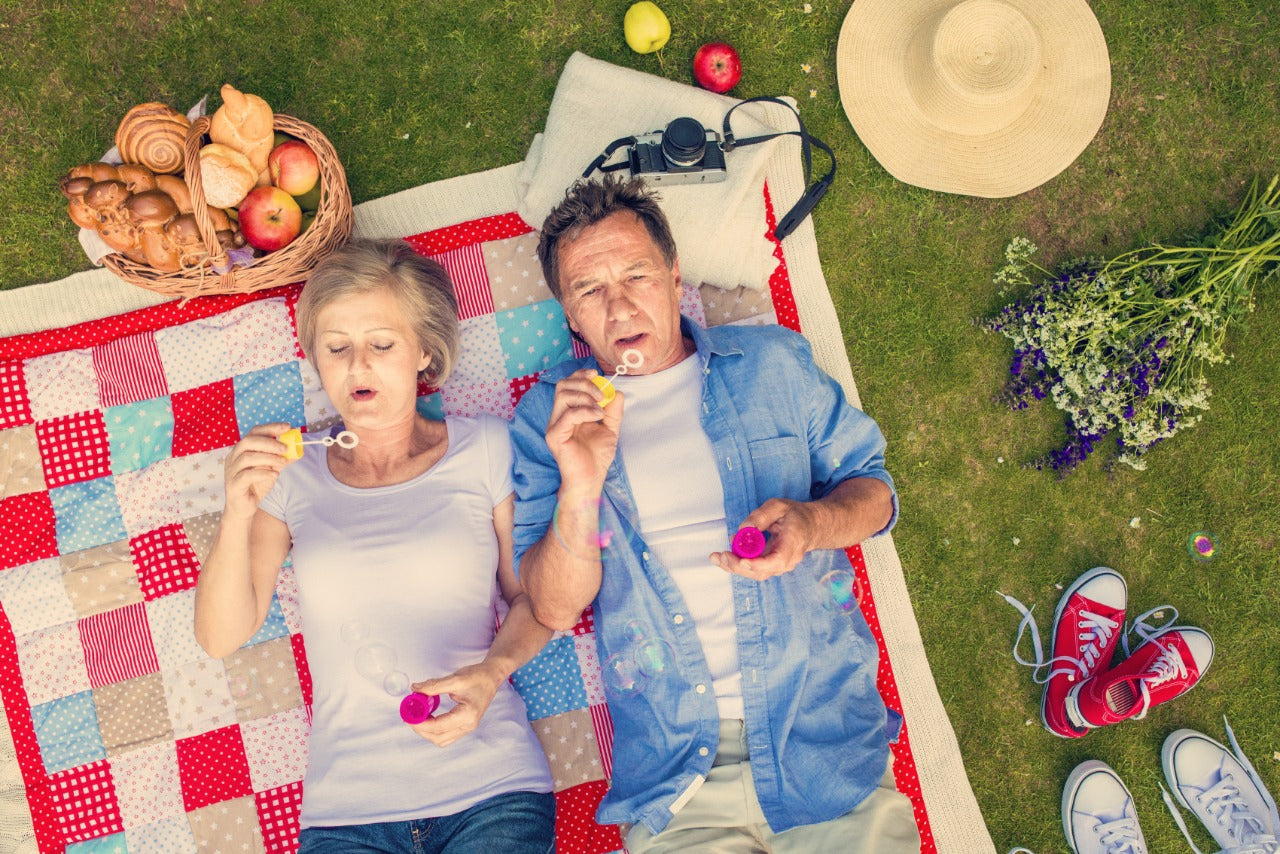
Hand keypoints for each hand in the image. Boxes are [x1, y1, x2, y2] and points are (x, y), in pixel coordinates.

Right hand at [222, 423, 292, 521]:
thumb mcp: (272, 470)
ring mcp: (231, 471)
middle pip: (248, 442)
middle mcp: (233, 458)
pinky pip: (246, 475)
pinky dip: (263, 473)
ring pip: (247, 458)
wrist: (244, 509)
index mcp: (242, 450)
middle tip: (285, 448)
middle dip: (269, 442)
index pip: (254, 432)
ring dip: (268, 458)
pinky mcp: (233, 485)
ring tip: (283, 463)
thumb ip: (281, 459)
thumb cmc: (256, 486)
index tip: (287, 427)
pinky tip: (275, 475)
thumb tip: (297, 450)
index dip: (270, 428)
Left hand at [406, 662, 503, 746]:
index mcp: (467, 716)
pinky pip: (445, 735)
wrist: (491, 677)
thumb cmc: (477, 676)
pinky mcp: (464, 726)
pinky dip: (433, 729)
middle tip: (409, 716)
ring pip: (441, 739)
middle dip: (421, 729)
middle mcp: (468, 726)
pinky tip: (427, 716)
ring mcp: (467, 728)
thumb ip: (434, 686)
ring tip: (417, 717)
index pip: (438, 726)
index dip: (420, 723)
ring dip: (426, 731)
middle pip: (438, 738)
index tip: (407, 716)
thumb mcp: (455, 679)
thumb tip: (414, 689)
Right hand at [545, 369, 623, 487]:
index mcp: (569, 412)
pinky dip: (584, 411)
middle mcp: (558, 416)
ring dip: (585, 396)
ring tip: (600, 409)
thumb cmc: (597, 457)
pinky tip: (597, 417)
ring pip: (563, 396)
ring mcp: (554, 425)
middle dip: (584, 384)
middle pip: (563, 385)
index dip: (580, 375)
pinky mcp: (554, 435)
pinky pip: (567, 414)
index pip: (568, 384)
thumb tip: (616, 392)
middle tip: (601, 395)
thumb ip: (613, 411)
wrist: (591, 479)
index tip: (596, 374)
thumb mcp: (610, 429)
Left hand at [710, 497, 818, 580]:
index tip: (742, 560)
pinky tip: (723, 557)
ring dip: (734, 567)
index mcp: (793, 542)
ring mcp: (779, 566)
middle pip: (763, 571)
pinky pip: (754, 570)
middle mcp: (787, 559)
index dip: (759, 564)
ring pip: (756, 573)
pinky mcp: (771, 566)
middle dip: (739, 566)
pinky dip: (737, 565)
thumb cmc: (795, 515)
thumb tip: (744, 528)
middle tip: (721, 555)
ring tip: (716, 557)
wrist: (810, 527)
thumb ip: (762, 515)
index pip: (778, 560)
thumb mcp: (779, 506)